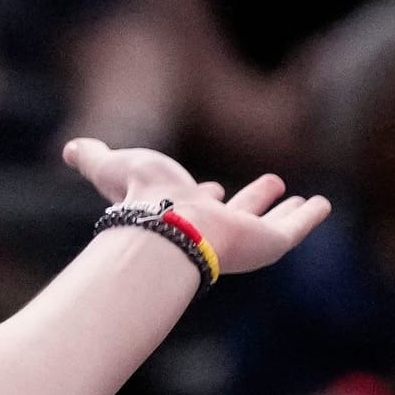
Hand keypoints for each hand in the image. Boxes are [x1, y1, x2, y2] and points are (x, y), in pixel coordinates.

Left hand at [63, 138, 329, 276]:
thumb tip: (70, 148)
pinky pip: (293, 230)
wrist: (165, 223)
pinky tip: (324, 205)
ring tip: (307, 199)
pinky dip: (309, 218)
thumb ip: (93, 158)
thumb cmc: (137, 196)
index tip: (211, 186)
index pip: (195, 202)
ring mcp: (238, 238)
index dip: (203, 194)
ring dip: (284, 211)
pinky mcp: (265, 246)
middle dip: (250, 199)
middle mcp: (209, 226)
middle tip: (272, 183)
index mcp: (179, 209)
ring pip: (267, 224)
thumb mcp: (111, 166)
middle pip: (235, 214)